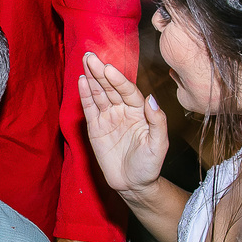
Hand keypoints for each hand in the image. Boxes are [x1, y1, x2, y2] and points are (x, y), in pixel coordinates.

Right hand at [79, 52, 167, 200]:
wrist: (133, 184)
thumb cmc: (149, 165)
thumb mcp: (159, 145)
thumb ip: (157, 121)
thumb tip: (151, 98)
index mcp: (140, 111)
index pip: (128, 90)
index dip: (118, 80)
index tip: (108, 69)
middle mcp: (123, 110)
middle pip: (111, 87)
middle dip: (101, 72)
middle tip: (90, 56)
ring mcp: (109, 118)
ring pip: (99, 94)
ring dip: (92, 78)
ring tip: (85, 62)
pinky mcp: (96, 128)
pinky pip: (90, 108)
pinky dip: (85, 95)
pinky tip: (81, 81)